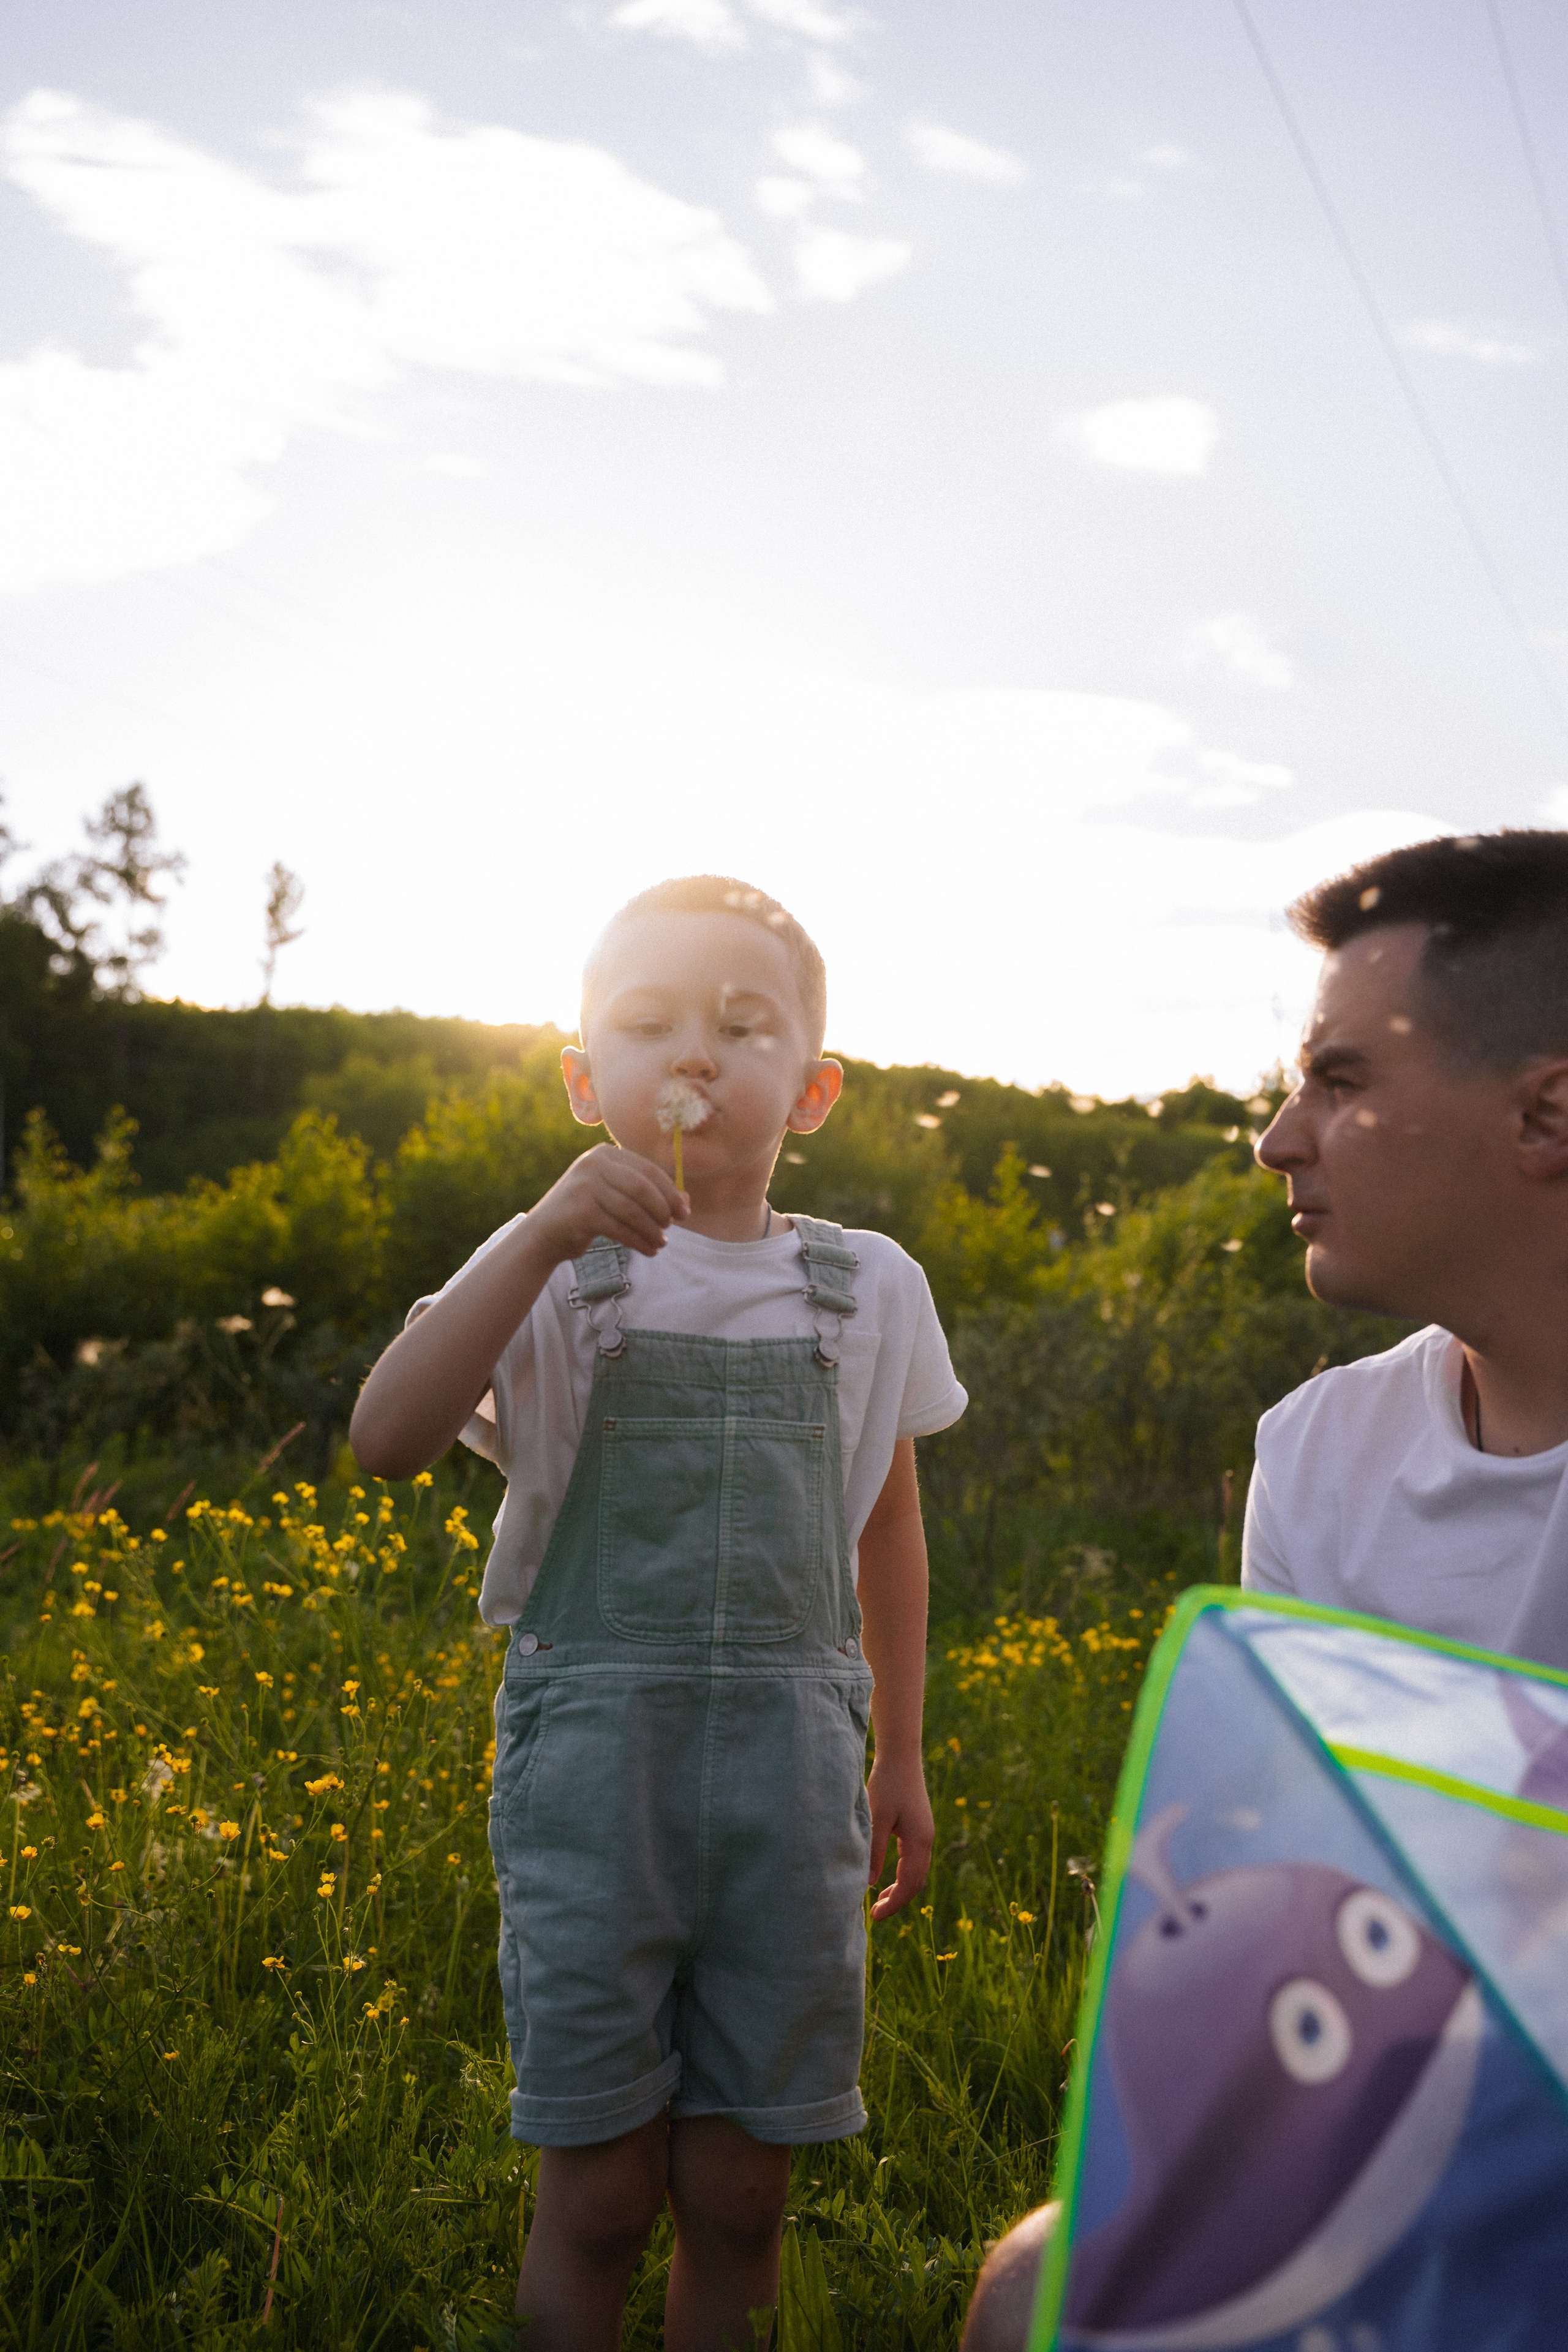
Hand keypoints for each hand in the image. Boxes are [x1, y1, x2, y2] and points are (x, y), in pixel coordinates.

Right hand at [528, 1142, 687, 1265]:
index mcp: (604, 1154)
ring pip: (632, 1210)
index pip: (647, 1169)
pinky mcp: (580, 1212)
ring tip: (661, 1243)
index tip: (684, 1212)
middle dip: (663, 1209)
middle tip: (671, 1228)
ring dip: (652, 1230)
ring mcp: (584, 1187)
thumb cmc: (587, 1213)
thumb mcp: (616, 1196)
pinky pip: (620, 1228)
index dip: (671, 1191)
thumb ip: (649, 1195)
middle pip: (642, 1187)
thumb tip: (687, 1202)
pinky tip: (648, 1250)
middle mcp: (592, 1164)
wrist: (544, 1234)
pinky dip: (639, 1241)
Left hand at [866, 1754, 933, 1922]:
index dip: (894, 1903)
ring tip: (880, 1901)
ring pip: (916, 1872)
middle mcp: (926, 1840)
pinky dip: (902, 1875)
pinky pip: (914, 1861)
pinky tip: (886, 1877)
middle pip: (916, 1882)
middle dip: (898, 1900)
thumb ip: (874, 1850)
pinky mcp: (919, 1828)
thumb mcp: (877, 1817)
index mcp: (919, 1841)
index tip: (876, 1916)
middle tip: (876, 1914)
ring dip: (900, 1888)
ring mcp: (924, 1834)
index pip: (909, 1883)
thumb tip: (870, 1883)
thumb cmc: (887, 1783)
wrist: (901, 1756)